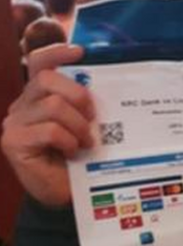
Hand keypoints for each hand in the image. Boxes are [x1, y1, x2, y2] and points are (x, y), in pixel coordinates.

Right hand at [1, 44, 93, 206]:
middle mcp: (22, 105)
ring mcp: (14, 123)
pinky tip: (72, 151)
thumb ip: (84, 105)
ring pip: (52, 105)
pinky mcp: (12, 142)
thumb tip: (106, 84)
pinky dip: (68, 140)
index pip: (40, 62)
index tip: (80, 52)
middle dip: (79, 95)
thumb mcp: (85, 124)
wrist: (62, 193)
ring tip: (86, 142)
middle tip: (93, 118)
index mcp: (39, 96)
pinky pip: (49, 130)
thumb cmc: (77, 157)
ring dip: (78, 124)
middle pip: (47, 78)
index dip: (57, 52)